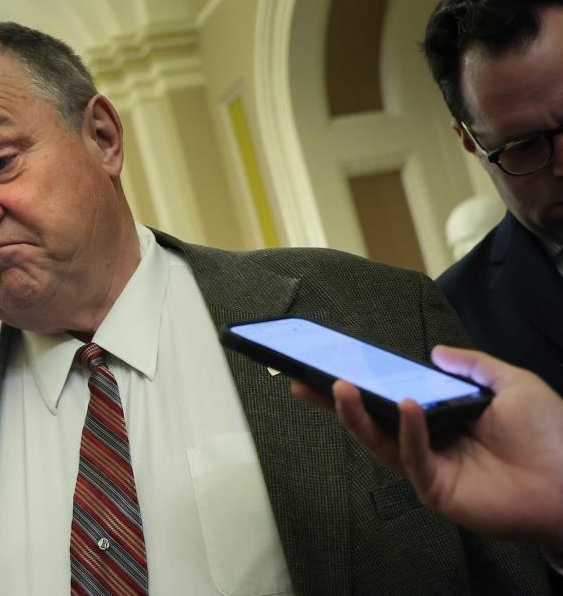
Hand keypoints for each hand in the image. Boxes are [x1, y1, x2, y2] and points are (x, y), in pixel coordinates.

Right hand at [291, 345, 562, 549]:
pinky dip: (407, 431)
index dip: (363, 381)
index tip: (331, 362)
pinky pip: (412, 457)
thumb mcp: (512, 383)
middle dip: (335, 401)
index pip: (392, 396)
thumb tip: (435, 351)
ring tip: (336, 387)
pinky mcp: (435, 489)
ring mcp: (428, 467)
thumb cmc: (551, 434)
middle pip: (372, 420)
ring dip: (355, 415)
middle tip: (302, 380)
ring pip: (379, 440)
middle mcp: (428, 442)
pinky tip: (405, 406)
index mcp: (442, 417)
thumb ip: (472, 365)